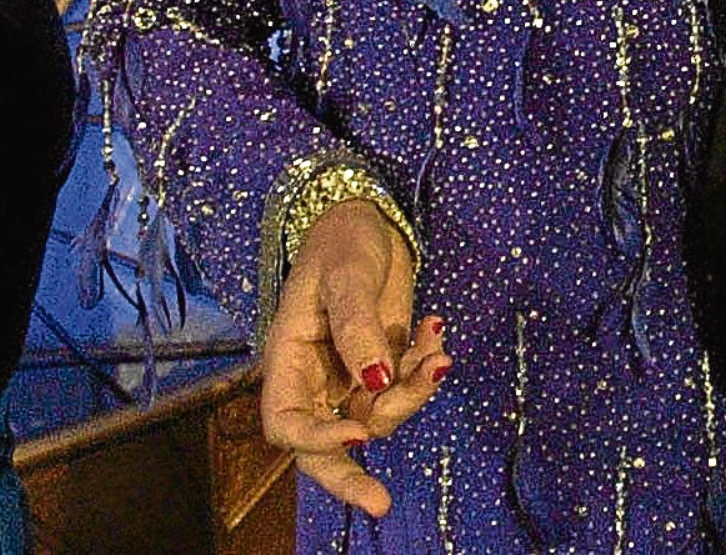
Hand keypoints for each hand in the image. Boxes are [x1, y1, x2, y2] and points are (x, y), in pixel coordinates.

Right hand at [259, 199, 450, 516]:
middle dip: (351, 477)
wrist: (368, 221)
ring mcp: (351, 378)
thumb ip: (358, 328)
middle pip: (325, 447)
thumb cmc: (342, 243)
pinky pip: (408, 387)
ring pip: (381, 415)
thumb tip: (375, 380)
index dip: (316, 438)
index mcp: (289, 361)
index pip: (287, 422)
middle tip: (382, 504)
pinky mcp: (385, 368)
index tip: (357, 428)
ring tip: (438, 348)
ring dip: (415, 391)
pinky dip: (427, 367)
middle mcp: (317, 381)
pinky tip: (435, 325)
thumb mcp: (347, 277)